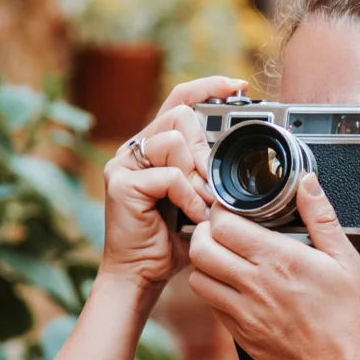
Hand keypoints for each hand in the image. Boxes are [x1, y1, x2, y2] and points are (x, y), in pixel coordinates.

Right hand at [98, 78, 245, 301]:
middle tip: (212, 181)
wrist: (142, 274)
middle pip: (180, 115)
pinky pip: (168, 175)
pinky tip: (192, 215)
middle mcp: (136, 149)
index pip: (180, 101)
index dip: (209, 87)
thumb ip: (210, 175)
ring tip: (202, 201)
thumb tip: (237, 157)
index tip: (238, 86)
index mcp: (156, 148)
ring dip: (197, 173)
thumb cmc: (172, 240)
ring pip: (173, 139)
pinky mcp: (120, 183)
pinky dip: (188, 196)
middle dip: (205, 146)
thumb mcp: (200, 200)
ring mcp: (124, 164)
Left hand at [187, 176, 359, 359]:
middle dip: (205, 232)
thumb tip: (306, 183)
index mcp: (279, 261)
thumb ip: (321, 218)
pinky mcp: (241, 336)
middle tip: (221, 230)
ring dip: (206, 263)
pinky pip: (212, 306)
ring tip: (225, 258)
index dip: (221, 211)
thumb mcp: (347, 261)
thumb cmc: (353, 319)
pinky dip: (215, 291)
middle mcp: (255, 286)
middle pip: (200, 248)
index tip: (232, 209)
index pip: (223, 225)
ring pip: (198, 278)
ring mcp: (244, 314)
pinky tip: (236, 287)